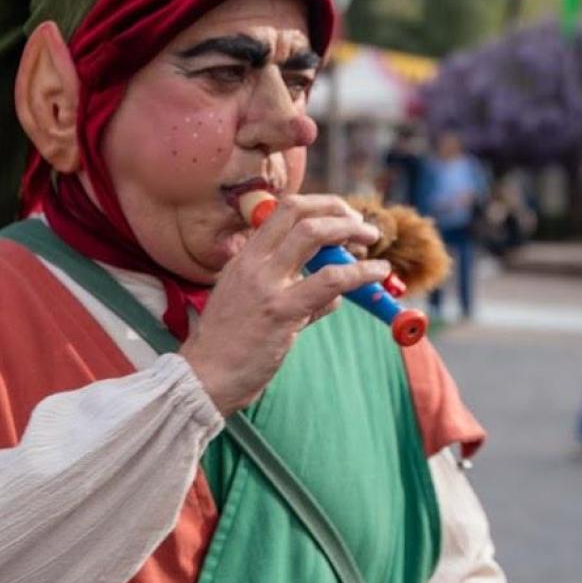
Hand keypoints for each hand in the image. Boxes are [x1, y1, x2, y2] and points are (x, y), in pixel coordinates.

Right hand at [179, 195, 384, 415]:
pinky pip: (329, 281)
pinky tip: (376, 272)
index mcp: (244, 258)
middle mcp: (253, 263)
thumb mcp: (251, 305)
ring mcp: (266, 284)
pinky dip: (360, 272)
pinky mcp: (282, 311)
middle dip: (338, 211)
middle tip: (362, 226)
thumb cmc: (227, 346)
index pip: (283, 210)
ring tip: (371, 240)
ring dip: (350, 231)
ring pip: (313, 235)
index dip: (319, 205)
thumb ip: (292, 293)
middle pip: (300, 213)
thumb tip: (334, 294)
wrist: (205, 377)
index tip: (341, 215)